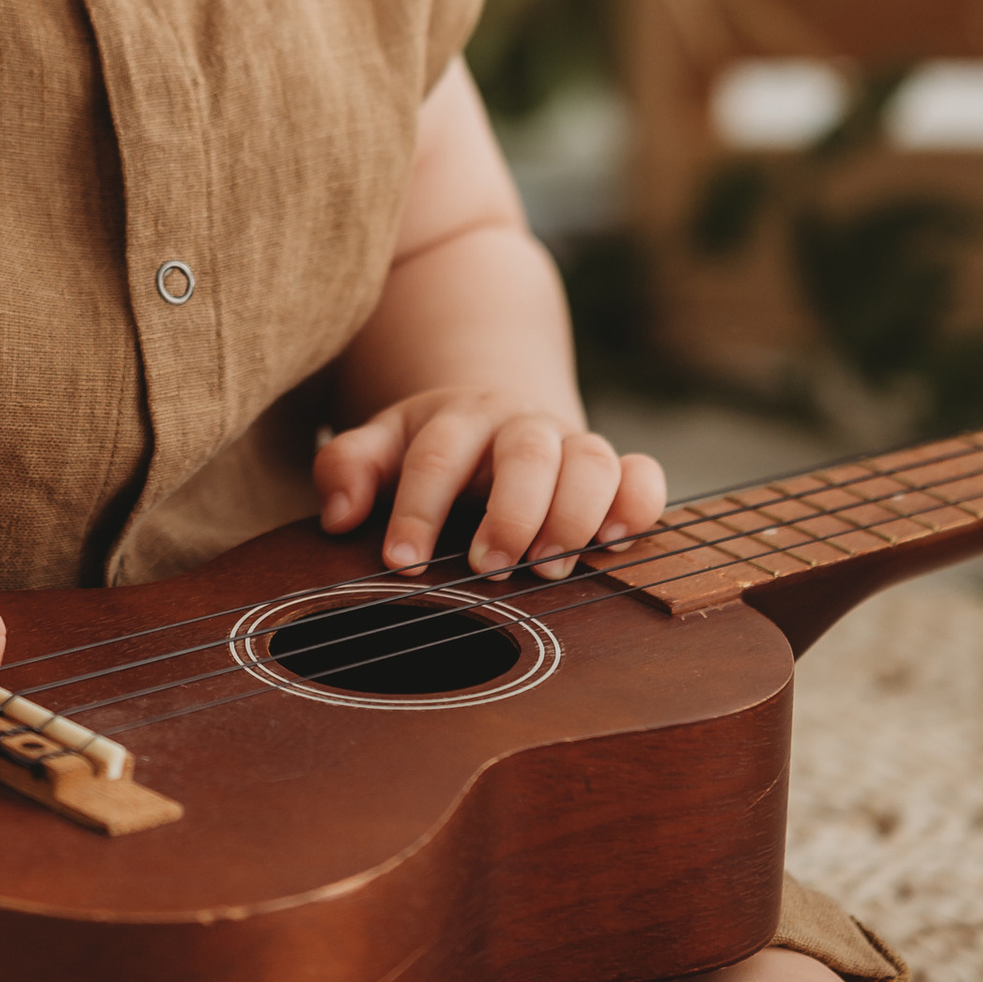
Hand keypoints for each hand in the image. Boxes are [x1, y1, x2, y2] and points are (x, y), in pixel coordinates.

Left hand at [314, 389, 665, 579]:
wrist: (496, 414)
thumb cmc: (432, 447)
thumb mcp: (382, 445)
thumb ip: (349, 466)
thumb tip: (339, 515)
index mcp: (458, 416)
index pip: (439, 453)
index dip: (420, 508)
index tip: (403, 561)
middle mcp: (520, 425)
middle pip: (527, 450)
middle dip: (511, 512)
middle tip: (490, 567)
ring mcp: (571, 444)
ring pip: (592, 458)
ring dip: (575, 514)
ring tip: (549, 567)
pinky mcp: (614, 469)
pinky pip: (643, 475)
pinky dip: (638, 504)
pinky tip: (614, 542)